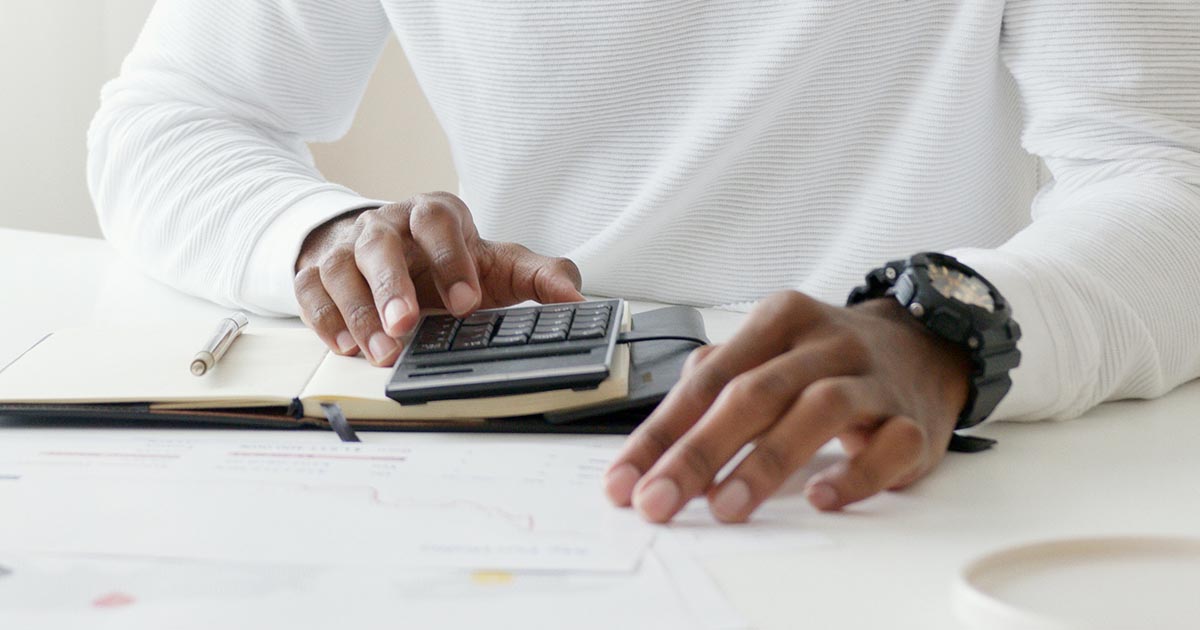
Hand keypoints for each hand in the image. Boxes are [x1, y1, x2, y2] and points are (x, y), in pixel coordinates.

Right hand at [293, 192, 583, 364]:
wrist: (390, 248)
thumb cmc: (449, 261)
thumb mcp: (497, 264)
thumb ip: (539, 276)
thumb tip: (576, 298)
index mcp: (433, 215)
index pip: (437, 222)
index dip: (450, 259)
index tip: (467, 302)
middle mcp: (386, 225)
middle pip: (379, 244)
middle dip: (391, 286)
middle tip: (407, 326)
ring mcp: (347, 247)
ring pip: (340, 270)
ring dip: (358, 313)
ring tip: (380, 353)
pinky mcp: (317, 271)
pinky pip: (310, 290)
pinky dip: (324, 320)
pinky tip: (345, 347)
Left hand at [603, 291, 970, 522]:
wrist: (926, 346)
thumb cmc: (827, 357)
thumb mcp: (769, 348)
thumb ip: (714, 379)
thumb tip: (658, 435)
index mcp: (779, 320)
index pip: (707, 380)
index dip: (661, 433)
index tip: (625, 480)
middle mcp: (825, 343)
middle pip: (753, 393)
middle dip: (698, 452)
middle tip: (659, 500)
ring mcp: (873, 380)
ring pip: (817, 412)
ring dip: (764, 463)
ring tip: (724, 507)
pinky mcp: (912, 421)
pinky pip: (888, 447)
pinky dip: (853, 475)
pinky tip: (819, 498)